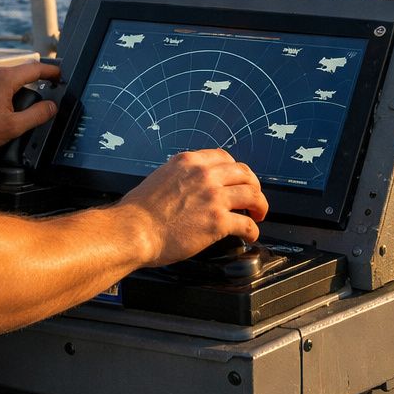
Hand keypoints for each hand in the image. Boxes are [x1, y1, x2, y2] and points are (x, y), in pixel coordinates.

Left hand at [0, 60, 61, 154]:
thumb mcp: (13, 127)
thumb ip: (37, 115)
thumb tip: (52, 106)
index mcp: (5, 78)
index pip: (36, 68)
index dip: (52, 71)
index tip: (61, 76)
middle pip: (23, 72)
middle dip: (36, 82)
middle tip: (47, 94)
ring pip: (9, 78)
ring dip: (20, 89)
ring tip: (23, 109)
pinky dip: (6, 92)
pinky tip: (4, 109)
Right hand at [118, 149, 268, 266]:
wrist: (133, 231)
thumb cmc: (138, 211)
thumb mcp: (160, 177)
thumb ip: (181, 177)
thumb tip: (191, 186)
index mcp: (189, 162)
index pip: (225, 157)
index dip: (236, 171)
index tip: (237, 180)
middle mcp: (205, 175)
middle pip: (245, 173)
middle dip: (253, 185)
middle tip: (253, 198)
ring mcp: (213, 198)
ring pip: (253, 195)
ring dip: (260, 206)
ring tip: (258, 214)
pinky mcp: (217, 222)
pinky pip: (247, 224)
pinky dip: (253, 231)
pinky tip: (250, 235)